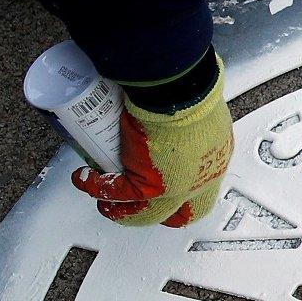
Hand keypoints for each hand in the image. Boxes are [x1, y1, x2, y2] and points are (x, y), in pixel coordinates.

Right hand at [70, 56, 232, 227]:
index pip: (205, 191)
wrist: (178, 89)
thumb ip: (183, 112)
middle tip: (131, 205)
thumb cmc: (188, 86)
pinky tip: (85, 179)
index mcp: (215, 158)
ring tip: (103, 199)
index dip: (185, 199)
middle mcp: (202, 178)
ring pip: (146, 214)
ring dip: (120, 210)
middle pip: (181, 214)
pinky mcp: (154, 187)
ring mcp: (179, 187)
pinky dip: (98, 188)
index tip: (168, 194)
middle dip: (154, 214)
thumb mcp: (193, 105)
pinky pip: (120, 196)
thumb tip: (164, 101)